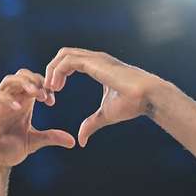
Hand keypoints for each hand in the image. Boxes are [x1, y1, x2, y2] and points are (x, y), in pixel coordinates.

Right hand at [0, 69, 74, 170]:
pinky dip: (7, 98)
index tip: (52, 100)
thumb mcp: (33, 142)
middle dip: (35, 80)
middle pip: (21, 75)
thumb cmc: (7, 150)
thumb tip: (73, 141)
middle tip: (45, 94)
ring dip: (24, 83)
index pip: (33, 82)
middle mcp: (10, 99)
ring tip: (36, 93)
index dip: (44, 86)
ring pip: (9, 81)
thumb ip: (50, 137)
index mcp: (22, 102)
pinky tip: (18, 107)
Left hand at [44, 48, 161, 146]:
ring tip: (51, 89)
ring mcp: (95, 58)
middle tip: (48, 90)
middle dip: (51, 70)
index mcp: (97, 66)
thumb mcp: (105, 116)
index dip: (58, 75)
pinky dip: (57, 72)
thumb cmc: (132, 104)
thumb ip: (91, 124)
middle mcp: (95, 59)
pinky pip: (68, 61)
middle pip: (64, 55)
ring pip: (63, 55)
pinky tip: (56, 87)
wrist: (147, 97)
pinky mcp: (95, 62)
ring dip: (52, 71)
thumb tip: (81, 141)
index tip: (54, 93)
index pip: (70, 62)